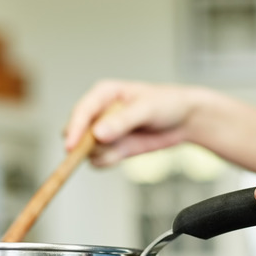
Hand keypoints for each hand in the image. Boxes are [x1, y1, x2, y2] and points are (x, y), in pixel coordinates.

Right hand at [64, 80, 200, 166]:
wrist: (184, 120)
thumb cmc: (167, 104)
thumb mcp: (146, 109)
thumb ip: (122, 121)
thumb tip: (98, 134)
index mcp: (103, 94)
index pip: (81, 111)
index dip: (74, 129)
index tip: (71, 146)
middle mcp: (98, 113)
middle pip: (77, 133)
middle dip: (87, 144)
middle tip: (107, 146)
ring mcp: (104, 132)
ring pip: (87, 150)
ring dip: (102, 153)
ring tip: (126, 144)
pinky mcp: (111, 148)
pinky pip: (99, 161)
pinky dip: (109, 161)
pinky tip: (126, 152)